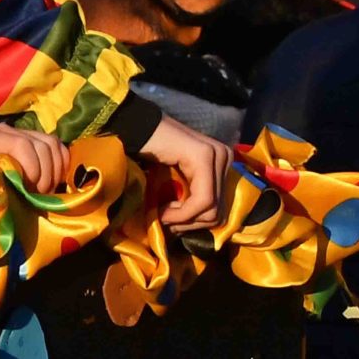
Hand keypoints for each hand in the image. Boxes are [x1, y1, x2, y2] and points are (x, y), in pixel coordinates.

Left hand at [0, 124, 65, 193]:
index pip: (22, 145)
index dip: (33, 167)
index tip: (30, 190)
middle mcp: (6, 130)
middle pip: (42, 145)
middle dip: (45, 173)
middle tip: (39, 195)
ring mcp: (20, 132)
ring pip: (52, 143)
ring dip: (55, 169)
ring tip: (45, 190)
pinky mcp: (31, 138)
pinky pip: (56, 145)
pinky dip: (60, 162)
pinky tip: (53, 180)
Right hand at [137, 114, 230, 230]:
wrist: (133, 127)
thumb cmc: (148, 154)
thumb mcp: (176, 181)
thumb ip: (189, 198)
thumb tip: (187, 231)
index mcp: (221, 163)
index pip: (221, 208)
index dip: (194, 224)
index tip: (169, 225)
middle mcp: (225, 158)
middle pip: (219, 212)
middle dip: (190, 224)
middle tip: (165, 222)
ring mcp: (217, 156)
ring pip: (212, 209)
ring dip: (184, 220)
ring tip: (162, 214)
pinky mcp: (204, 158)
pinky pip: (203, 200)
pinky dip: (181, 213)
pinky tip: (162, 210)